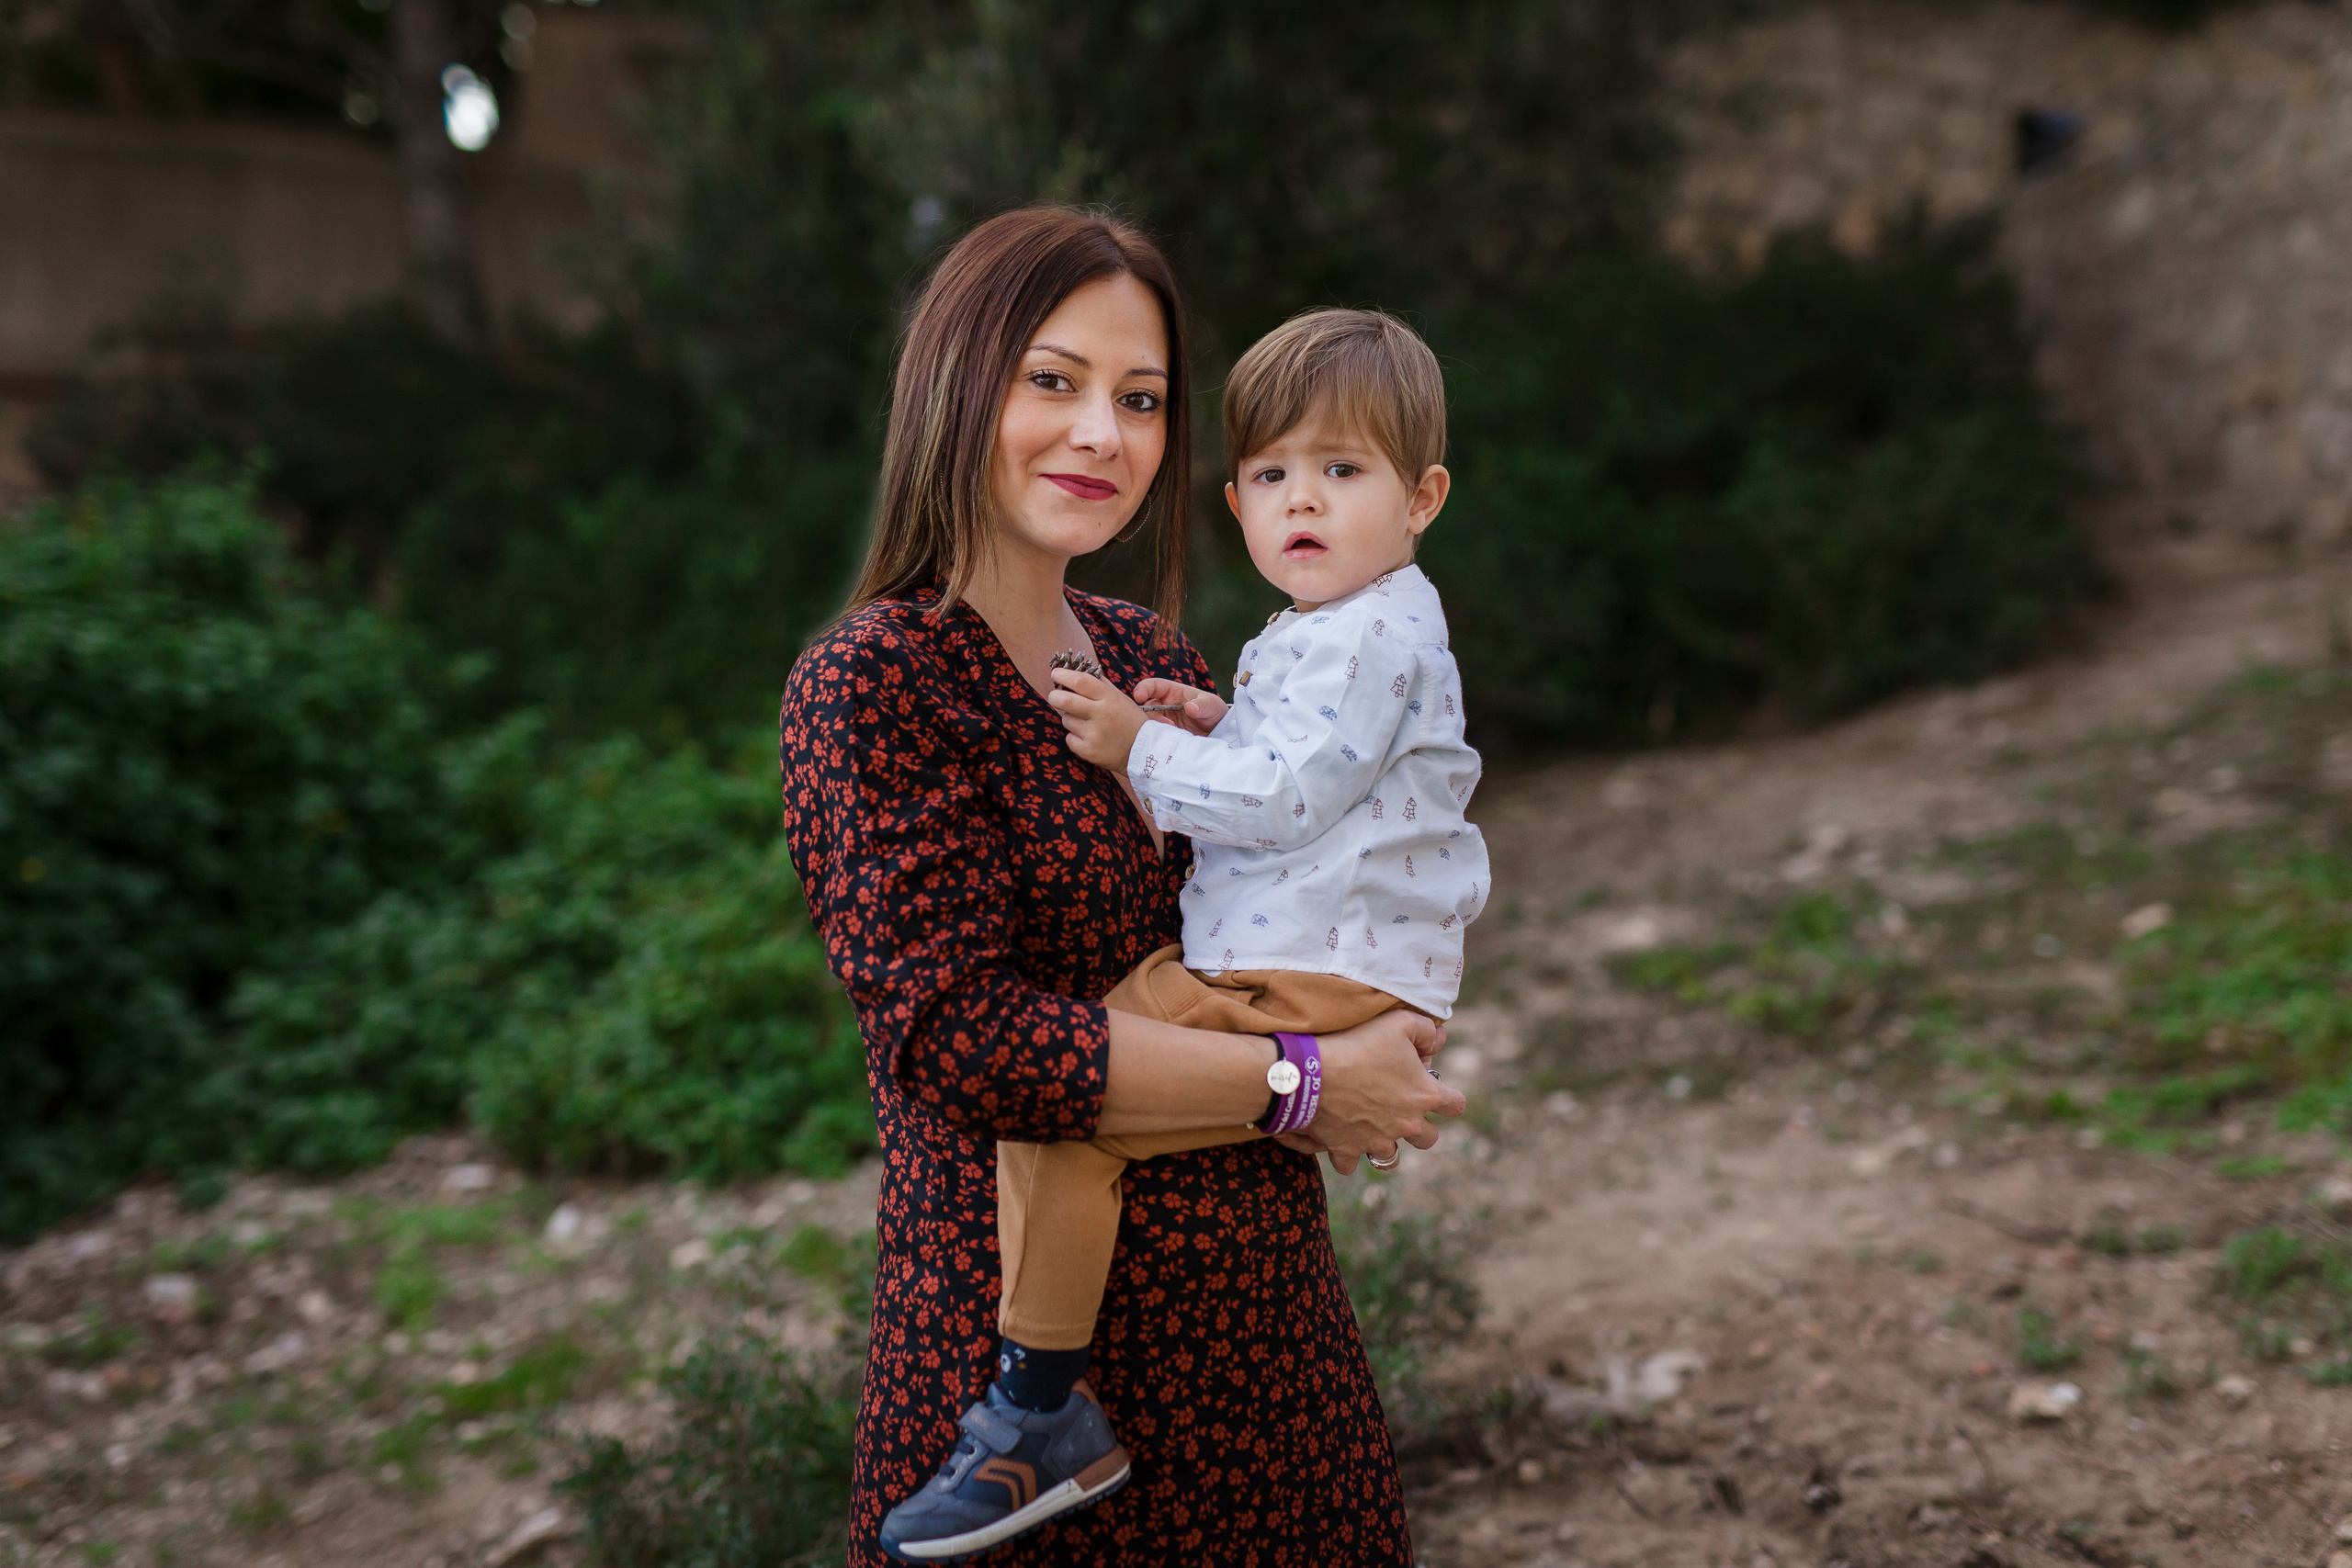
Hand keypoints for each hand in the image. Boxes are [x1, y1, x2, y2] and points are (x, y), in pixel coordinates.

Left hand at [1048, 668, 1147, 767]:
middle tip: (1055, 696)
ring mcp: (1094, 734)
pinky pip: (1069, 738)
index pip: (1081, 681)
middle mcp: (1101, 714)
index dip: (1064, 675)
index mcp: (1109, 698)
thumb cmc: (1129, 720)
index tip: (1056, 673)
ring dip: (1070, 719)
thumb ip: (1100, 684)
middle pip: (1065, 700)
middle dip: (1054, 696)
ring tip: (1085, 723)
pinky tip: (1088, 737)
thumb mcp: (1120, 697)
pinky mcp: (1088, 751)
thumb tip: (1077, 672)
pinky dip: (1074, 737)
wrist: (1143, 751)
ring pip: (1066, 720)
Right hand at [1131, 678, 1226, 736]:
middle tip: (1165, 724)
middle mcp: (1164, 706)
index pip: (1153, 686)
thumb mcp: (1212, 705)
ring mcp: (1163, 722)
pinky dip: (1158, 740)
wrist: (1220, 734)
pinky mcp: (1165, 737)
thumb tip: (1190, 707)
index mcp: (1172, 693)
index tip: (1139, 696)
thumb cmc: (1215, 712)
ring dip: (1155, 729)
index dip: (1143, 688)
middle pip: (1146, 708)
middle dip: (1150, 716)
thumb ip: (1202, 705)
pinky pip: (1155, 738)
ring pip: (1148, 724)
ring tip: (1172, 733)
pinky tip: (1170, 743)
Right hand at [1303, 1010, 1463, 1174]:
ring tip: (1373, 1128)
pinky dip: (1346, 1155)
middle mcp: (1406, 1124)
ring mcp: (1377, 1140)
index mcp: (1423, 1095)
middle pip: (1428, 1139)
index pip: (1455, 1105)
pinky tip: (1340, 1139)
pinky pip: (1350, 1164)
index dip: (1450, 1098)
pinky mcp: (1347, 1149)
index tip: (1438, 1091)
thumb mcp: (1398, 1023)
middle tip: (1402, 1109)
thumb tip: (1439, 1037)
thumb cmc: (1358, 1044)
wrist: (1312, 1072)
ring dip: (1385, 1143)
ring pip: (1391, 1156)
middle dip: (1420, 1127)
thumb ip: (1426, 1030)